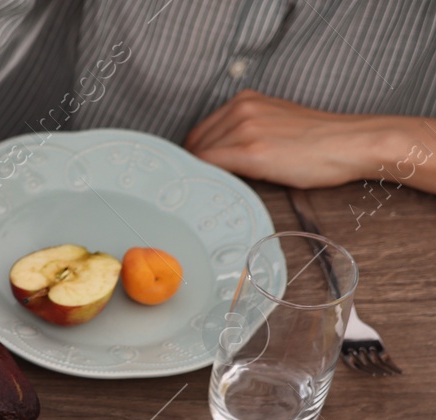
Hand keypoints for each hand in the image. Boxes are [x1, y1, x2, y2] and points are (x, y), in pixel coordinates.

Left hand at [184, 90, 415, 187]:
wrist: (351, 143)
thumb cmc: (319, 141)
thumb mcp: (274, 124)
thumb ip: (245, 132)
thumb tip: (218, 156)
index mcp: (246, 100)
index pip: (201, 131)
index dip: (196, 155)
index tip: (198, 172)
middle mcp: (241, 109)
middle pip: (195, 143)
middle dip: (196, 166)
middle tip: (205, 186)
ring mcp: (244, 128)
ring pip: (200, 156)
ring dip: (202, 175)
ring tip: (215, 190)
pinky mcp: (250, 150)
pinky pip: (209, 167)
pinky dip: (207, 180)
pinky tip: (214, 191)